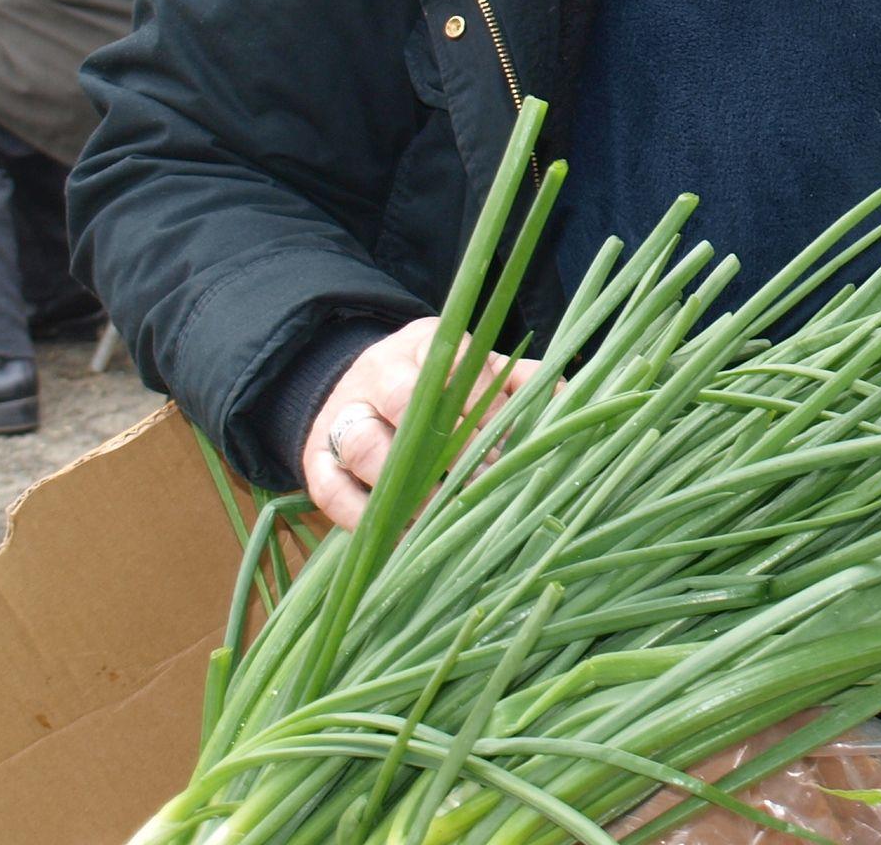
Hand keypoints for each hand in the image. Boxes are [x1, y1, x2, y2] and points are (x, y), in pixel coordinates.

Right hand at [301, 318, 524, 528]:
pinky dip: (361, 516)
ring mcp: (341, 413)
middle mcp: (378, 370)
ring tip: (440, 513)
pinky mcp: (315, 456)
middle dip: (445, 446)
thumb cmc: (445, 391)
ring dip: (405, 483)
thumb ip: (523, 383)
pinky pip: (328, 487)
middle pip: (403, 398)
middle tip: (478, 481)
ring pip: (363, 442)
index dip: (481, 407)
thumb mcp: (484, 373)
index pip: (455, 364)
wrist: (365, 395)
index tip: (504, 446)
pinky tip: (398, 535)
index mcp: (427, 344)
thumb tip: (565, 402)